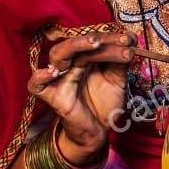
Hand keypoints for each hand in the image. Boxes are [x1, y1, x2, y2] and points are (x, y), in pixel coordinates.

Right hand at [26, 31, 138, 163]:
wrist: (97, 131)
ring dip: (75, 45)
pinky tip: (53, 72)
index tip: (131, 39)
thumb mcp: (118, 80)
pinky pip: (36, 84)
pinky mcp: (50, 95)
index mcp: (86, 57)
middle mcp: (71, 64)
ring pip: (58, 55)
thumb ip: (121, 62)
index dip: (112, 37)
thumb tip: (130, 39)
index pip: (94, 40)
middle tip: (121, 40)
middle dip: (99, 39)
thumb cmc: (104, 103)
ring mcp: (59, 78)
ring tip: (95, 43)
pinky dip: (41, 76)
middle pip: (78, 43)